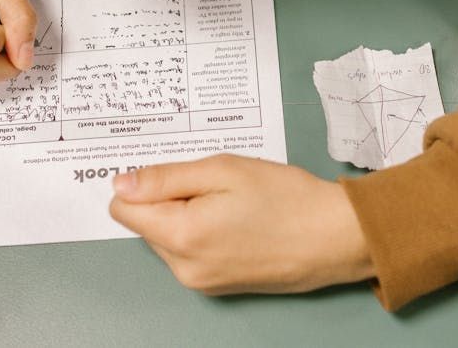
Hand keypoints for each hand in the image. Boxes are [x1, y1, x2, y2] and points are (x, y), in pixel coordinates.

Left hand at [109, 154, 373, 294]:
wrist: (335, 237)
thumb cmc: (286, 198)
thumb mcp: (223, 170)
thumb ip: (165, 177)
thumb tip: (121, 183)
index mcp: (180, 236)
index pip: (124, 209)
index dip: (145, 184)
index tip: (177, 173)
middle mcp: (183, 267)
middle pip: (146, 224)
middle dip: (170, 199)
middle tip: (216, 186)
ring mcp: (201, 281)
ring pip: (168, 238)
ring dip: (188, 216)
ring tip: (232, 204)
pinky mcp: (217, 287)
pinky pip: (190, 254)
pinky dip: (204, 233)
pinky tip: (239, 221)